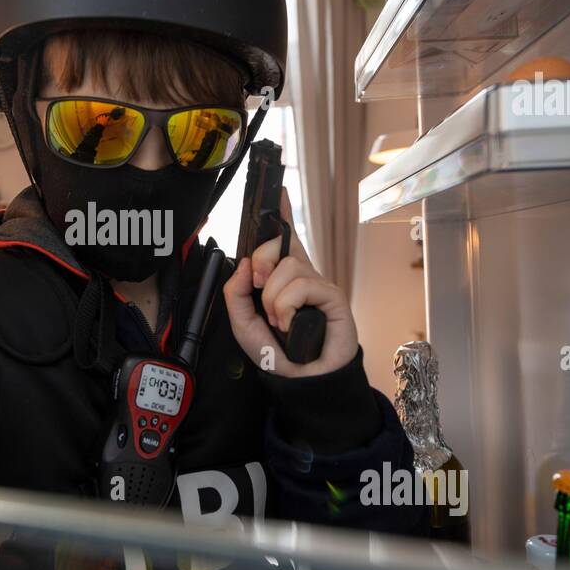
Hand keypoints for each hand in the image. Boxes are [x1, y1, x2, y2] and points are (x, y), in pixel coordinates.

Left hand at [222, 187, 358, 377]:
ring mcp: (319, 283)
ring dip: (274, 299)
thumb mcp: (242, 321)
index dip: (282, 211)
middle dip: (261, 264)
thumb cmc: (276, 352)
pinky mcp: (332, 296)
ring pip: (288, 267)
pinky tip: (290, 323)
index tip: (278, 188)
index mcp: (283, 277)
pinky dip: (287, 306)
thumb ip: (236, 292)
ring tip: (280, 321)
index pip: (285, 236)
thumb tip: (246, 263)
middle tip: (259, 288)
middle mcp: (303, 274)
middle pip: (279, 244)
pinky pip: (302, 285)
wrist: (300, 380)